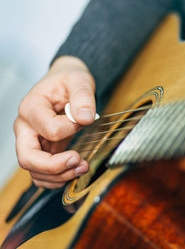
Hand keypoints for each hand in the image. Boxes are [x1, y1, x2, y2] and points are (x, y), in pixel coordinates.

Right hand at [14, 56, 94, 188]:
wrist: (65, 83)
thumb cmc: (68, 81)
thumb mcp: (79, 80)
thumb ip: (83, 96)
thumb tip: (84, 118)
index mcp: (31, 108)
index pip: (48, 129)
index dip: (70, 129)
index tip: (84, 120)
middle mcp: (25, 128)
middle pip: (28, 158)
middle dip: (55, 166)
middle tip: (79, 161)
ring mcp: (31, 141)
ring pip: (35, 171)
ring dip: (60, 176)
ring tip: (83, 167)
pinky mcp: (41, 150)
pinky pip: (43, 173)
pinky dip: (58, 178)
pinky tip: (75, 171)